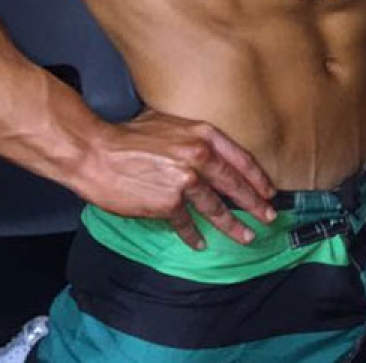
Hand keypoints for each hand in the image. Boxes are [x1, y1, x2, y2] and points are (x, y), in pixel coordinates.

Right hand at [75, 109, 276, 248]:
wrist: (96, 153)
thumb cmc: (127, 136)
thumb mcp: (168, 122)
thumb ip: (192, 136)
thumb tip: (208, 149)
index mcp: (202, 134)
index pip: (241, 158)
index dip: (257, 177)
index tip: (268, 190)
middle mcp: (199, 156)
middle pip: (235, 185)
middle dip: (255, 204)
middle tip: (269, 216)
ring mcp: (185, 181)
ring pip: (216, 208)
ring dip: (233, 226)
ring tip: (245, 236)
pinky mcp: (168, 203)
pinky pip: (187, 223)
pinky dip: (194, 236)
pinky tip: (200, 243)